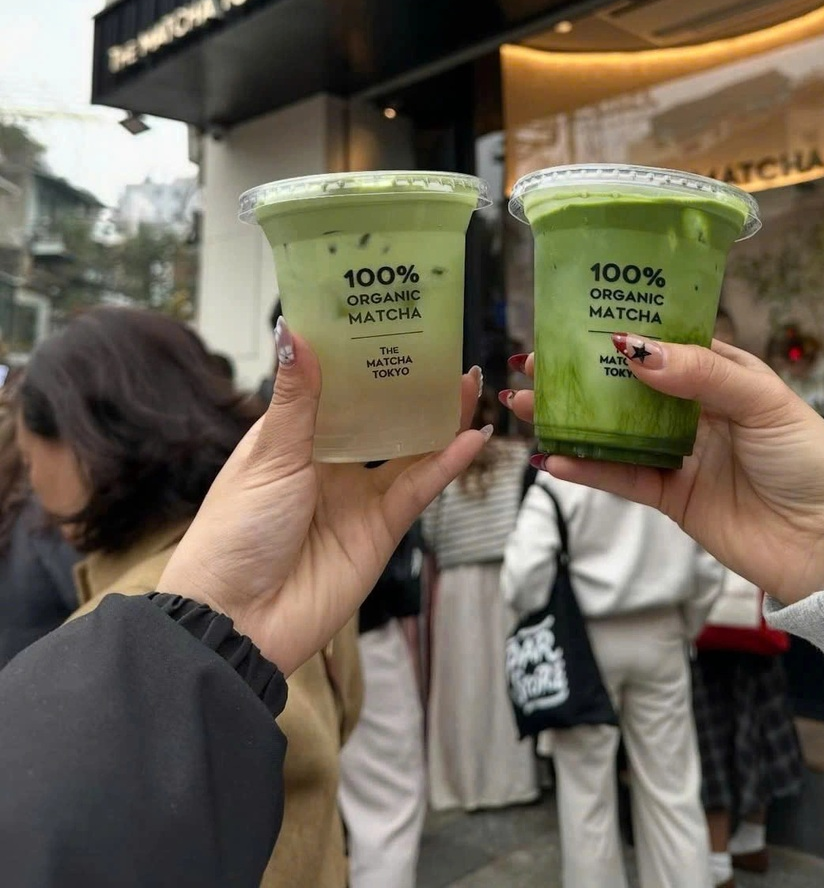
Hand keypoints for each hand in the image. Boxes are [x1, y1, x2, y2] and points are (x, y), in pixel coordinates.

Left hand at [159, 325, 488, 674]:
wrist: (236, 620)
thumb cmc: (234, 532)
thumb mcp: (268, 455)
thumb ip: (296, 398)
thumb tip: (294, 331)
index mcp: (293, 438)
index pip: (336, 388)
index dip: (363, 358)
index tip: (389, 321)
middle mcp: (329, 463)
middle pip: (381, 416)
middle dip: (411, 385)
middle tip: (444, 347)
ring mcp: (357, 496)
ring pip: (409, 448)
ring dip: (438, 418)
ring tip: (468, 382)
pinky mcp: (381, 530)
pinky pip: (419, 489)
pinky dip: (445, 463)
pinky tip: (471, 437)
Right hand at [505, 339, 823, 604]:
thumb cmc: (811, 462)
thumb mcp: (764, 403)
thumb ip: (702, 374)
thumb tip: (636, 350)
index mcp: (722, 374)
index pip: (663, 342)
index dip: (622, 329)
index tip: (575, 317)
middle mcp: (695, 410)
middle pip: (626, 386)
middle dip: (579, 373)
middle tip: (531, 361)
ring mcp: (680, 454)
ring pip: (613, 431)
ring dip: (570, 419)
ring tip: (523, 404)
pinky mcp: (672, 498)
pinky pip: (621, 478)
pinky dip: (587, 469)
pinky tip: (554, 459)